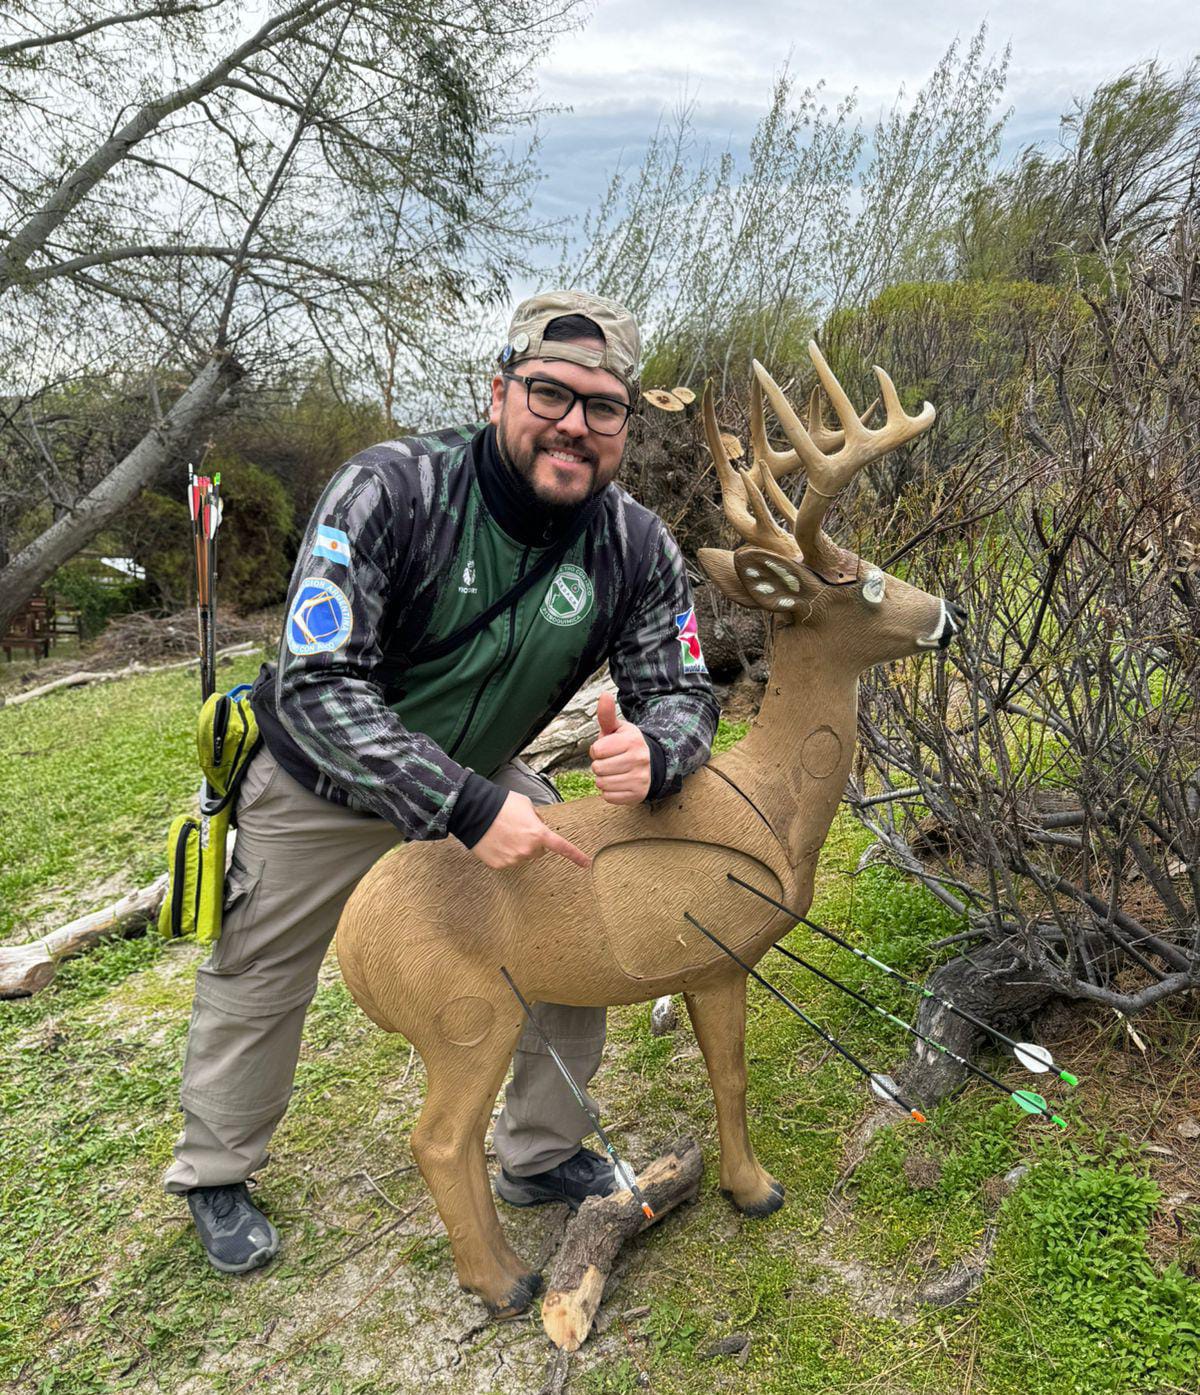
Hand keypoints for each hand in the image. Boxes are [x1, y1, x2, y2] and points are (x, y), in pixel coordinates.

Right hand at [471, 790, 590, 869]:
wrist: (475, 811)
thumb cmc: (501, 805)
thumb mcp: (526, 805)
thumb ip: (537, 818)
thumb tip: (538, 825)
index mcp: (539, 834)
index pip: (562, 847)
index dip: (576, 856)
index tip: (586, 863)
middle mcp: (528, 850)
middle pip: (538, 850)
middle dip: (533, 842)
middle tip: (518, 828)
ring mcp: (513, 859)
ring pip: (522, 856)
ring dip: (517, 847)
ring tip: (504, 833)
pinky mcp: (499, 865)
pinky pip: (508, 860)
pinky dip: (504, 853)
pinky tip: (496, 841)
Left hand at [589, 692, 651, 804]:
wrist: (653, 764)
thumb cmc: (628, 745)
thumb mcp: (619, 729)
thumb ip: (607, 715)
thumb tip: (604, 695)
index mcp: (631, 741)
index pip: (596, 750)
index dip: (597, 750)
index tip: (607, 749)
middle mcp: (638, 759)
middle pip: (598, 768)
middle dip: (600, 765)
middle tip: (611, 761)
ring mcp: (639, 778)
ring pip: (602, 784)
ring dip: (603, 779)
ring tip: (615, 772)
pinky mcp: (638, 794)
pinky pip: (609, 797)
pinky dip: (610, 792)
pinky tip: (619, 782)